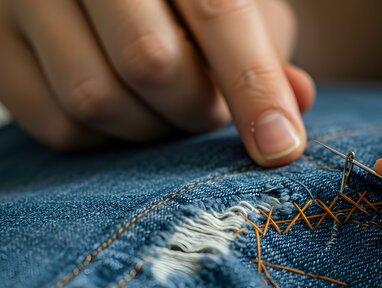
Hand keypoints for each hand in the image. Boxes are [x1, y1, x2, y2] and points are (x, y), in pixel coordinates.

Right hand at [0, 0, 314, 166]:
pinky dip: (103, 140)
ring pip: (95, 99)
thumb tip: (296, 100)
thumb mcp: (235, 2)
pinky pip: (54, 125)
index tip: (280, 148)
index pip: (217, 13)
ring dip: (150, 129)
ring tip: (166, 109)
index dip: (254, 87)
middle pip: (151, 63)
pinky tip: (123, 113)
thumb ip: (264, 46)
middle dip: (196, 109)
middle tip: (209, 109)